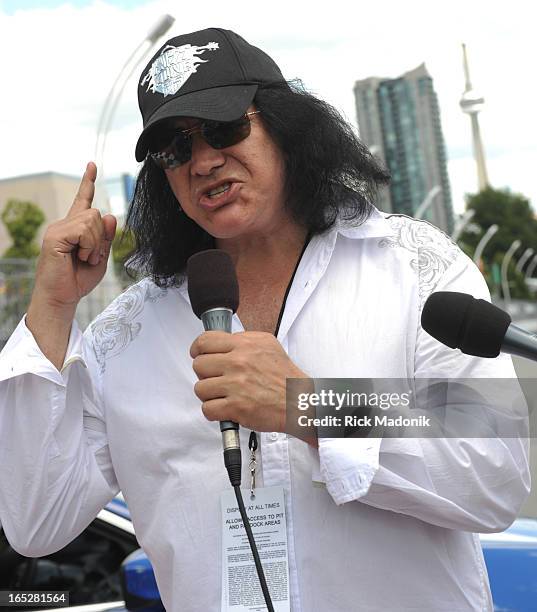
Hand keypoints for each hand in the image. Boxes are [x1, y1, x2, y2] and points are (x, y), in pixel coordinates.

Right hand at [30, 162, 116, 315]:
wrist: (63, 297)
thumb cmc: (78, 280)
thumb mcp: (100, 257)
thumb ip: (106, 238)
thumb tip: (112, 216)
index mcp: (75, 228)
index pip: (83, 201)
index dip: (88, 183)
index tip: (92, 165)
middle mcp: (65, 224)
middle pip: (97, 214)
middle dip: (102, 238)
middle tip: (92, 257)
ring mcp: (58, 229)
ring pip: (92, 220)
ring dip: (96, 243)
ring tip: (85, 258)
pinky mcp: (54, 236)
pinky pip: (84, 230)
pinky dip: (89, 246)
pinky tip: (80, 257)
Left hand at [190, 331, 307, 432]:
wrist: (299, 401)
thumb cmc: (284, 377)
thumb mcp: (267, 345)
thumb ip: (243, 340)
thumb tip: (222, 341)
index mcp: (244, 345)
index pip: (205, 341)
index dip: (197, 349)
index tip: (199, 355)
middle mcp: (239, 363)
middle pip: (199, 365)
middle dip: (205, 374)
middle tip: (217, 378)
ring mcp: (236, 385)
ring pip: (200, 388)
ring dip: (209, 394)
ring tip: (223, 395)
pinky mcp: (236, 407)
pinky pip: (207, 409)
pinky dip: (214, 411)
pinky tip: (226, 408)